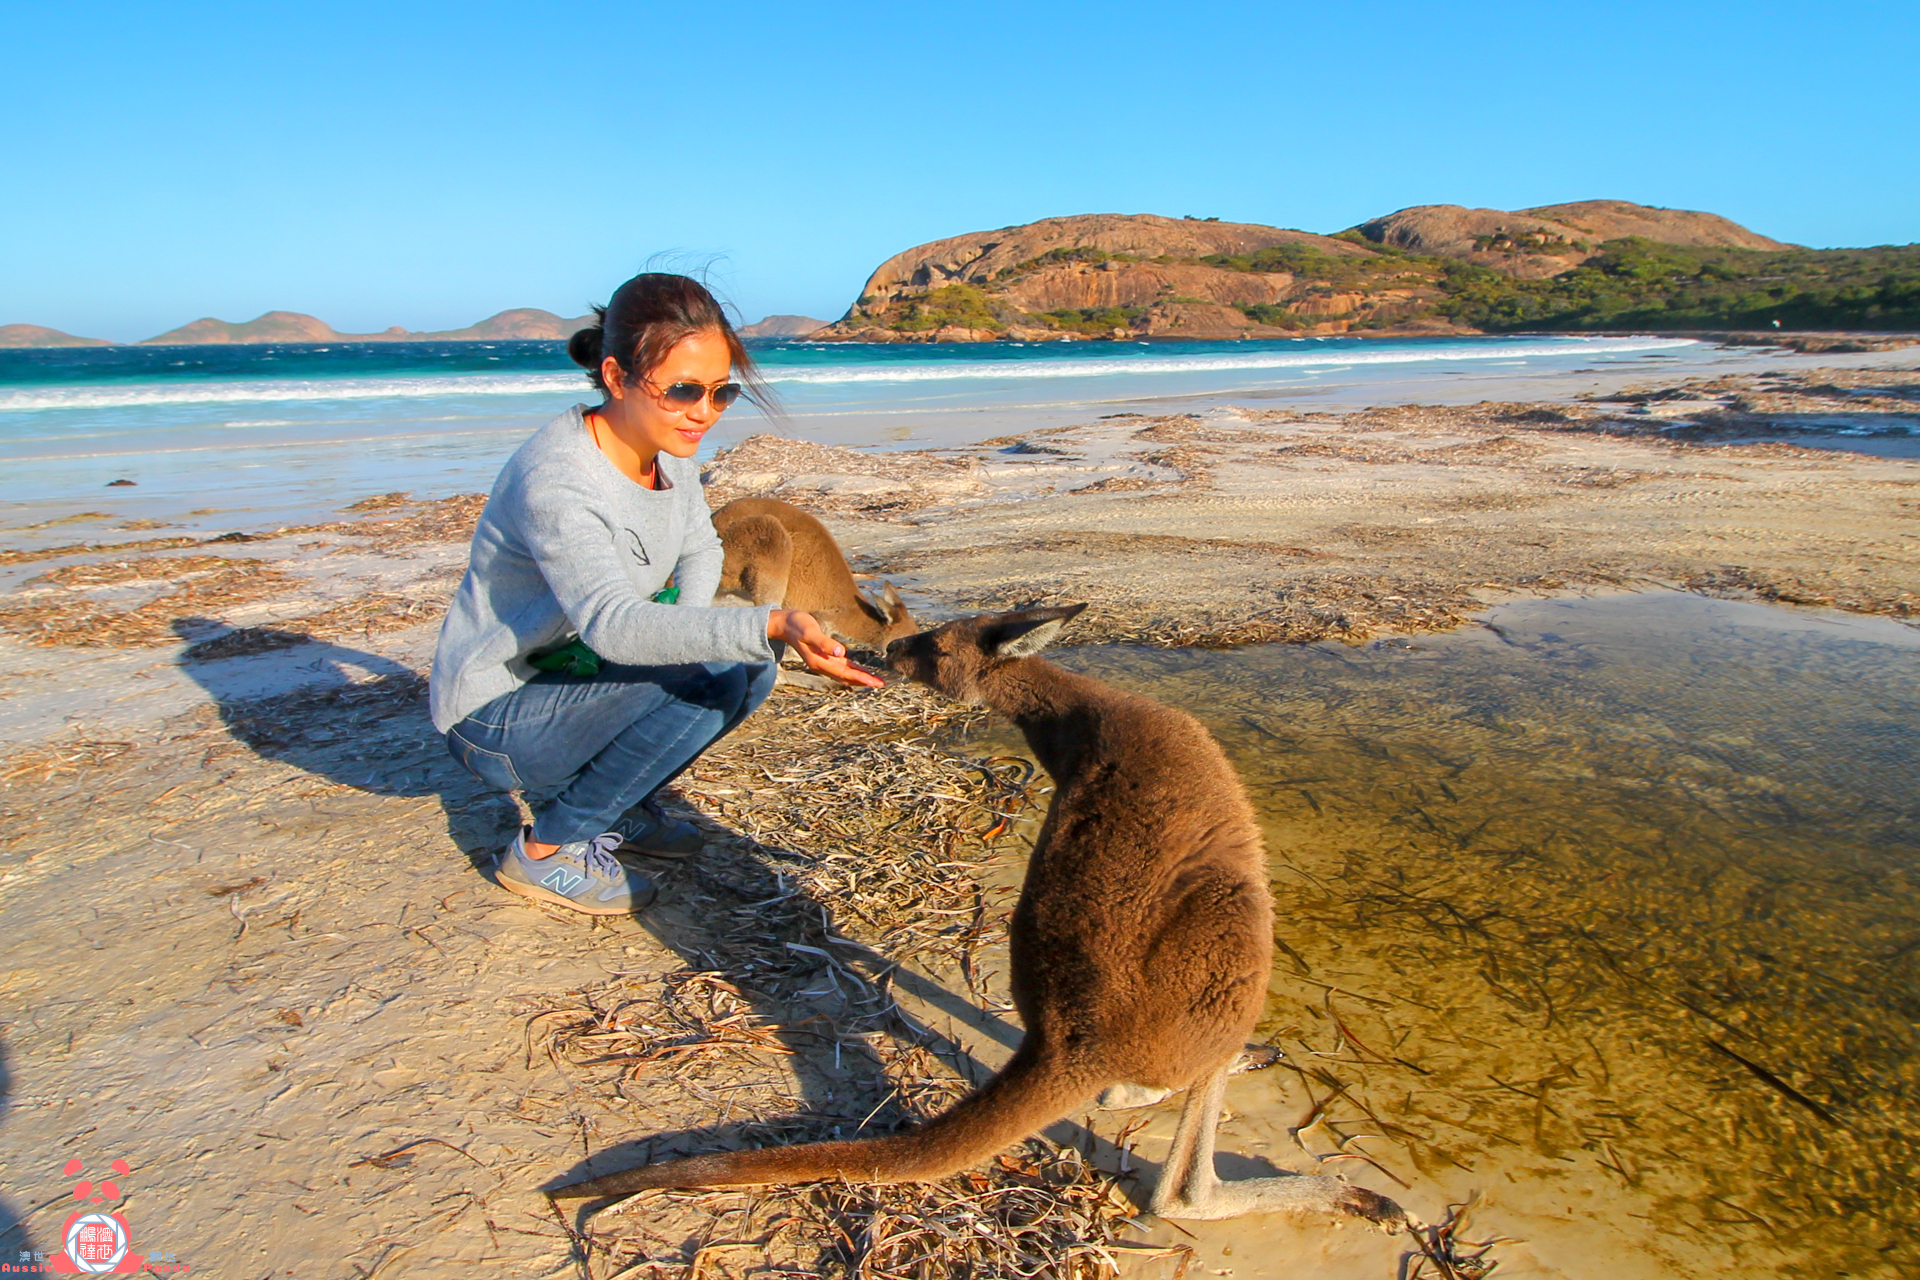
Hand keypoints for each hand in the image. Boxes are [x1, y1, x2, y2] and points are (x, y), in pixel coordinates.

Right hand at [768, 609, 885, 688]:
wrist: (785, 624)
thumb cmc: (797, 625)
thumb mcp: (809, 631)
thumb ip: (823, 642)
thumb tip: (840, 652)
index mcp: (818, 662)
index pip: (844, 673)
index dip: (860, 678)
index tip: (874, 683)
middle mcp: (822, 665)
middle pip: (846, 677)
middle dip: (864, 681)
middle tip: (881, 684)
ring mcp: (824, 662)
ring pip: (845, 674)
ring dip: (860, 678)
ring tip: (875, 681)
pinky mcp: (826, 656)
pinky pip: (842, 667)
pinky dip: (853, 671)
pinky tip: (862, 671)